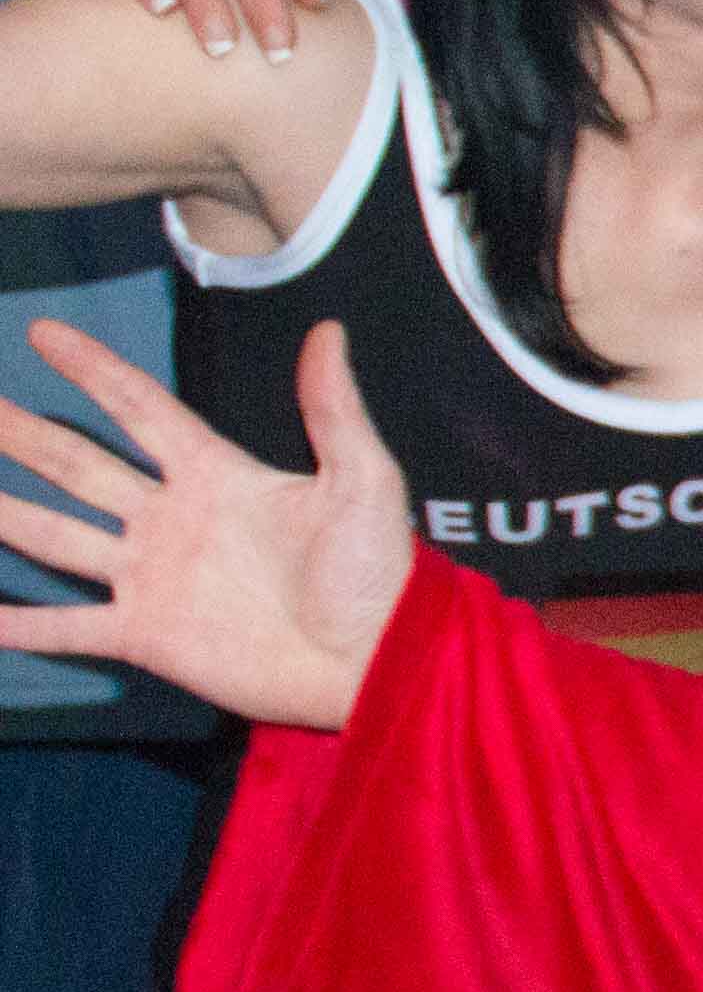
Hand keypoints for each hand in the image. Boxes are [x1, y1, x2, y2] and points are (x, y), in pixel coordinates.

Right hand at [0, 320, 413, 731]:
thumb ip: (334, 410)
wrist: (375, 660)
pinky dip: (21, 623)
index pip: (139, 408)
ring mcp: (152, 576)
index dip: (92, 370)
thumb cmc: (376, 571)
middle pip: (77, 464)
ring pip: (54, 536)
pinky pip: (70, 626)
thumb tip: (327, 331)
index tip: (42, 332)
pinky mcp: (147, 635)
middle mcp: (170, 519)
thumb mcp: (363, 480)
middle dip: (21, 433)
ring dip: (3, 513)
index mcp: (216, 475)